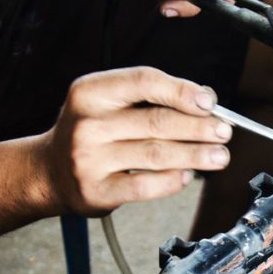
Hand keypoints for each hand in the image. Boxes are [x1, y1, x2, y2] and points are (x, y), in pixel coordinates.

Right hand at [42, 67, 232, 216]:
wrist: (48, 172)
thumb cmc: (89, 132)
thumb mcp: (108, 102)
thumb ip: (150, 98)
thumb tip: (204, 99)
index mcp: (90, 92)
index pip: (144, 82)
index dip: (181, 90)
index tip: (209, 101)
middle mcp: (87, 124)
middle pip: (156, 121)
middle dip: (198, 127)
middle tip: (224, 131)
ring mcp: (89, 160)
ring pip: (156, 154)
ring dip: (195, 155)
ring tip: (219, 156)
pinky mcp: (97, 191)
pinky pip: (145, 186)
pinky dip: (172, 181)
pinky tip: (187, 175)